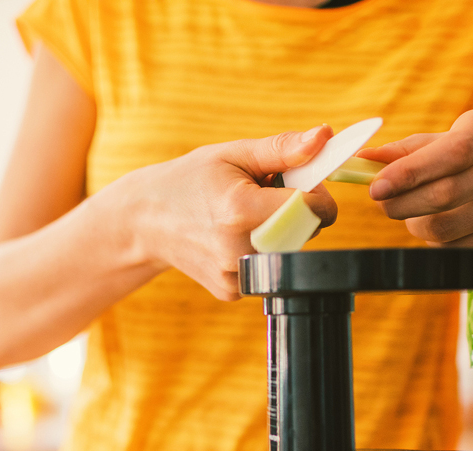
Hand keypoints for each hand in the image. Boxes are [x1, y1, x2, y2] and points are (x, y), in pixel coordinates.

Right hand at [115, 126, 338, 300]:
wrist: (147, 221)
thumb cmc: (192, 180)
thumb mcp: (234, 154)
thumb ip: (283, 148)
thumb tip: (325, 137)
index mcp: (240, 210)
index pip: (313, 208)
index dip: (315, 192)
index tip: (297, 182)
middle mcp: (239, 249)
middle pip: (305, 231)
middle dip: (296, 211)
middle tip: (261, 197)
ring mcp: (234, 275)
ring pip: (289, 252)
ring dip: (279, 232)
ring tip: (243, 217)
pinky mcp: (231, 291)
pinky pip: (270, 268)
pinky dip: (262, 251)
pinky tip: (232, 239)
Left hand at [360, 110, 472, 250]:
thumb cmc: (455, 164)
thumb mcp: (431, 149)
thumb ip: (399, 154)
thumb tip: (363, 158)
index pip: (452, 152)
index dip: (411, 173)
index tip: (376, 189)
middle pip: (447, 193)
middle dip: (403, 205)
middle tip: (383, 206)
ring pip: (448, 227)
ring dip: (418, 227)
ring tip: (416, 218)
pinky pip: (460, 249)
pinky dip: (438, 245)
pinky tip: (441, 231)